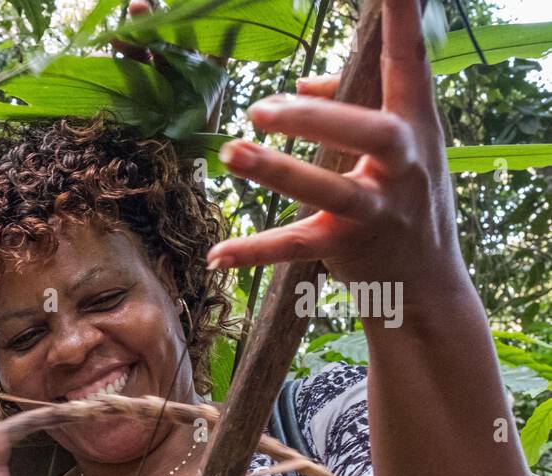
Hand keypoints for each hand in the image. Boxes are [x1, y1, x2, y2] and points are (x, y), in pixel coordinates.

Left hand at [209, 0, 465, 298]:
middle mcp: (405, 165)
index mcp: (416, 126)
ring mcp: (379, 209)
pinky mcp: (349, 248)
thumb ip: (348, 105)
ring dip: (279, 172)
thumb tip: (301, 82)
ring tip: (231, 154)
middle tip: (262, 106)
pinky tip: (217, 254)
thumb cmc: (404, 196)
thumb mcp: (395, 147)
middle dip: (318, 118)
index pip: (410, 65)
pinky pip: (297, 247)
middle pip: (371, 132)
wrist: (426, 282)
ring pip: (330, 190)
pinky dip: (255, 250)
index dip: (403, 23)